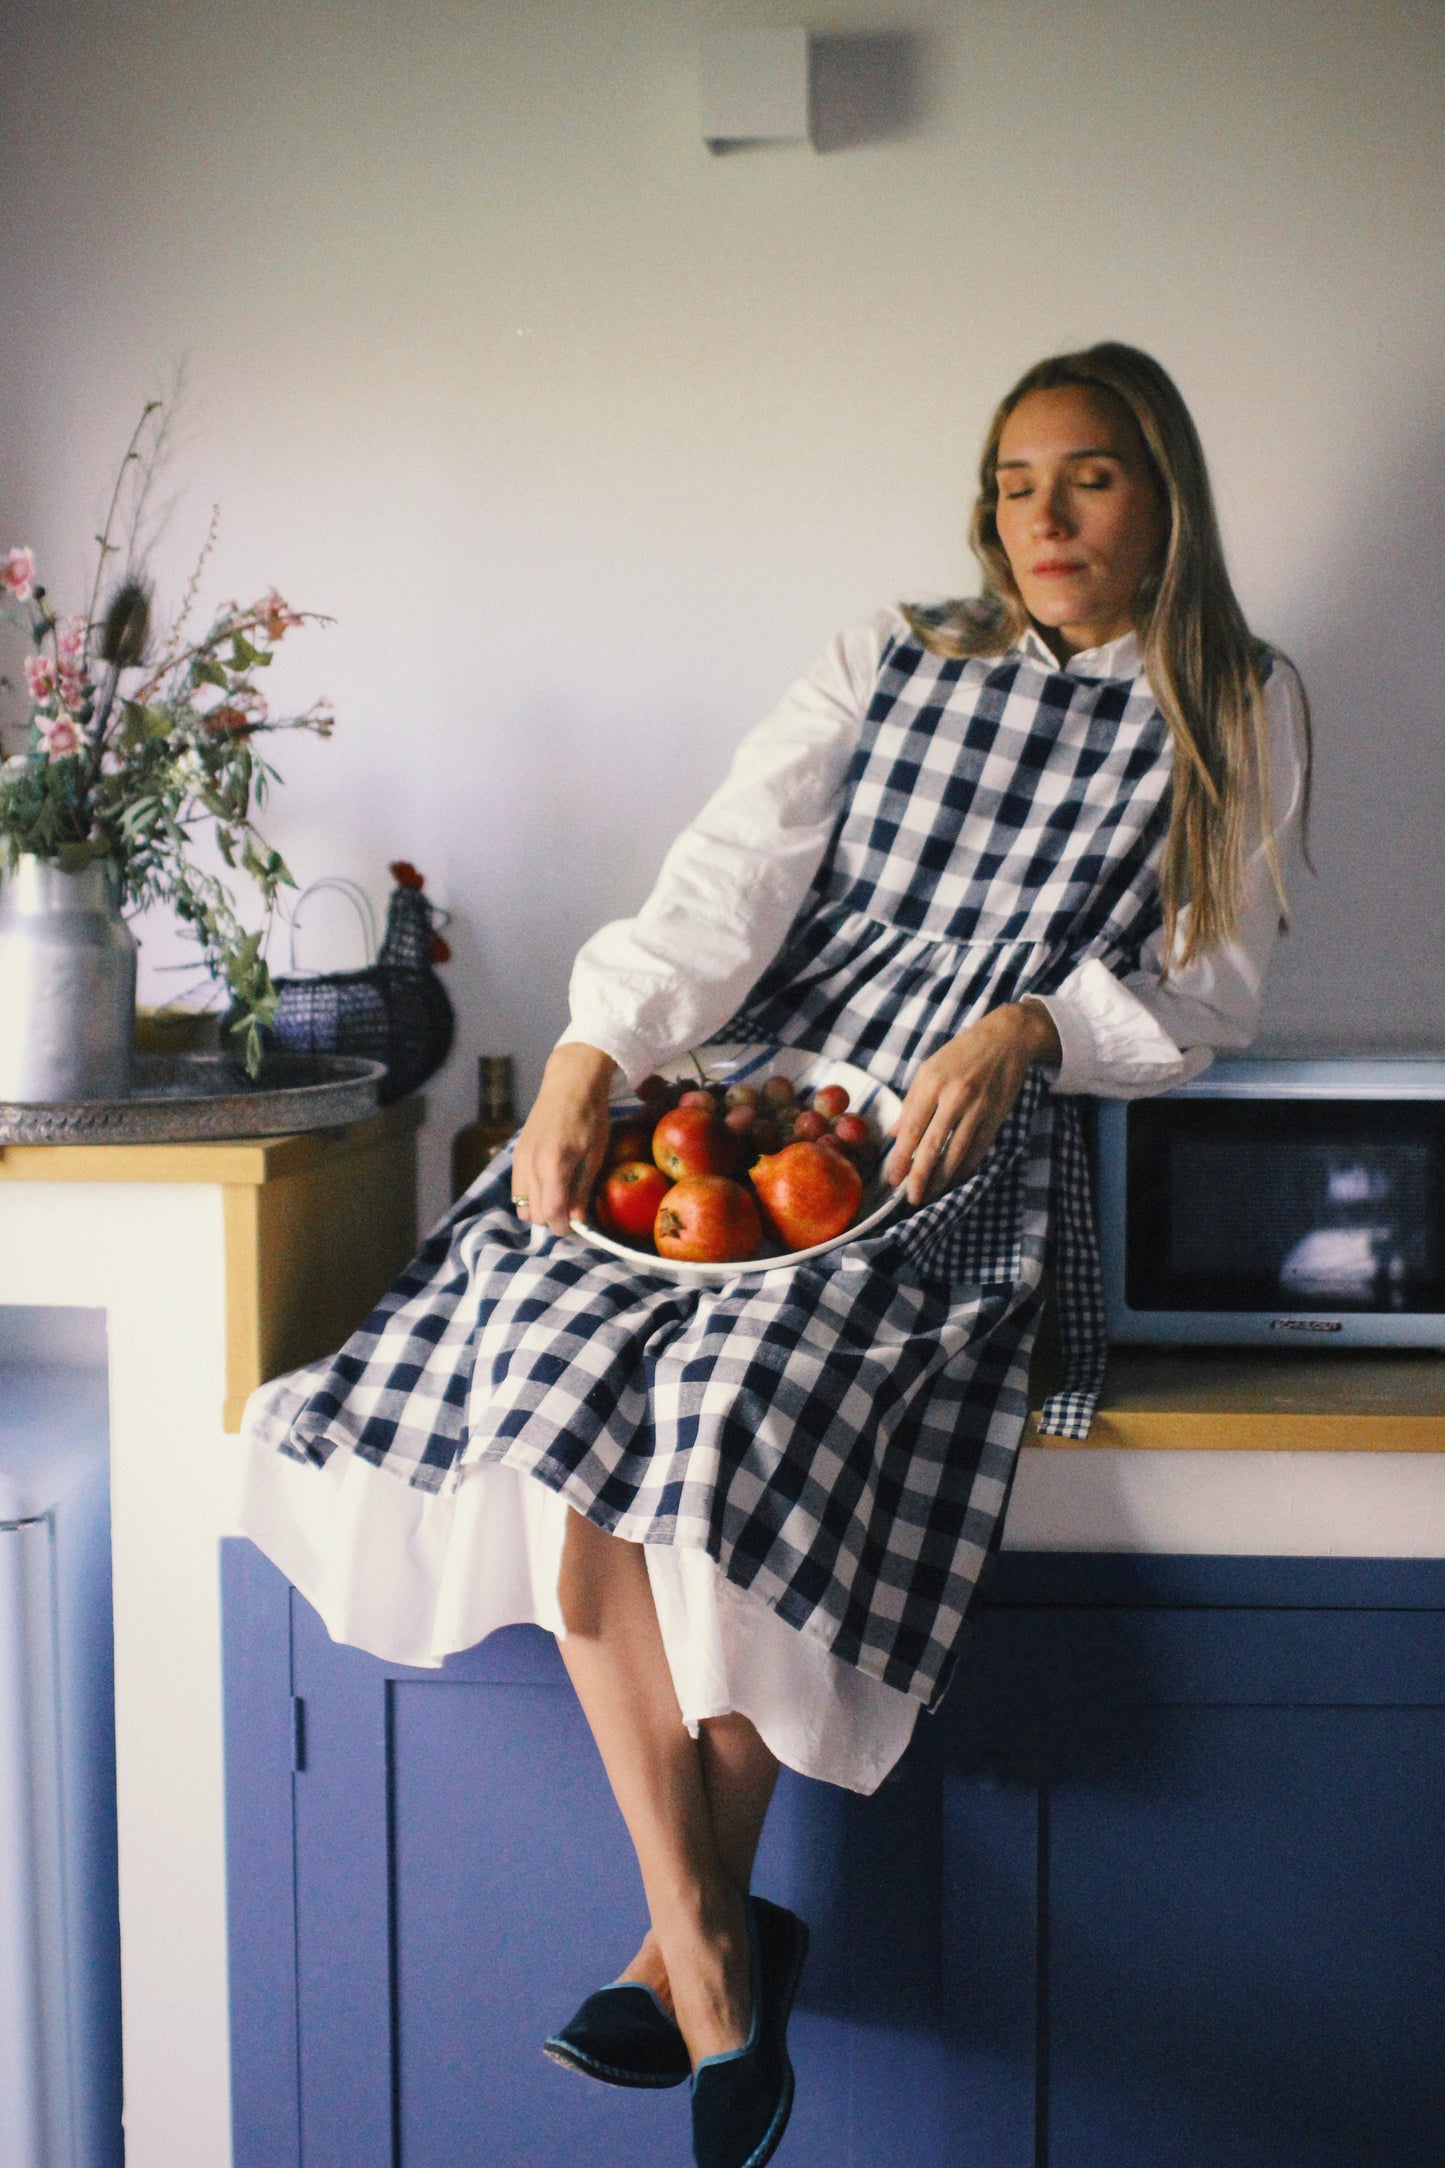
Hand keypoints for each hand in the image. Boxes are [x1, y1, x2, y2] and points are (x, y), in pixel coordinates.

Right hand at [511, 1043, 619, 1237]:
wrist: (569, 1084)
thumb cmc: (590, 1117)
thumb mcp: (594, 1155)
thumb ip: (582, 1190)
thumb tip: (576, 1221)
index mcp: (553, 1166)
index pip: (551, 1213)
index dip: (564, 1226)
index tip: (578, 1225)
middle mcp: (530, 1166)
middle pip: (535, 1215)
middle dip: (554, 1219)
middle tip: (573, 1210)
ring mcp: (519, 1160)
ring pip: (522, 1206)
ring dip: (541, 1210)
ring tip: (561, 1198)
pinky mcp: (515, 1156)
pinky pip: (517, 1191)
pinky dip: (530, 1197)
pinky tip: (548, 1186)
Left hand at [885, 1000, 1061, 1206]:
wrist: (1006, 1039)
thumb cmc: (961, 1053)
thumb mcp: (929, 1069)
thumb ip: (911, 1102)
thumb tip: (895, 1133)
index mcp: (932, 1083)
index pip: (912, 1128)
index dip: (901, 1158)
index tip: (893, 1179)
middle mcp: (954, 1097)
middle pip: (933, 1146)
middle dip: (920, 1176)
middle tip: (912, 1198)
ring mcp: (978, 1108)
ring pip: (957, 1153)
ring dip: (943, 1179)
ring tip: (931, 1195)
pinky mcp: (996, 1116)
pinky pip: (978, 1150)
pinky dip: (966, 1168)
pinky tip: (955, 1180)